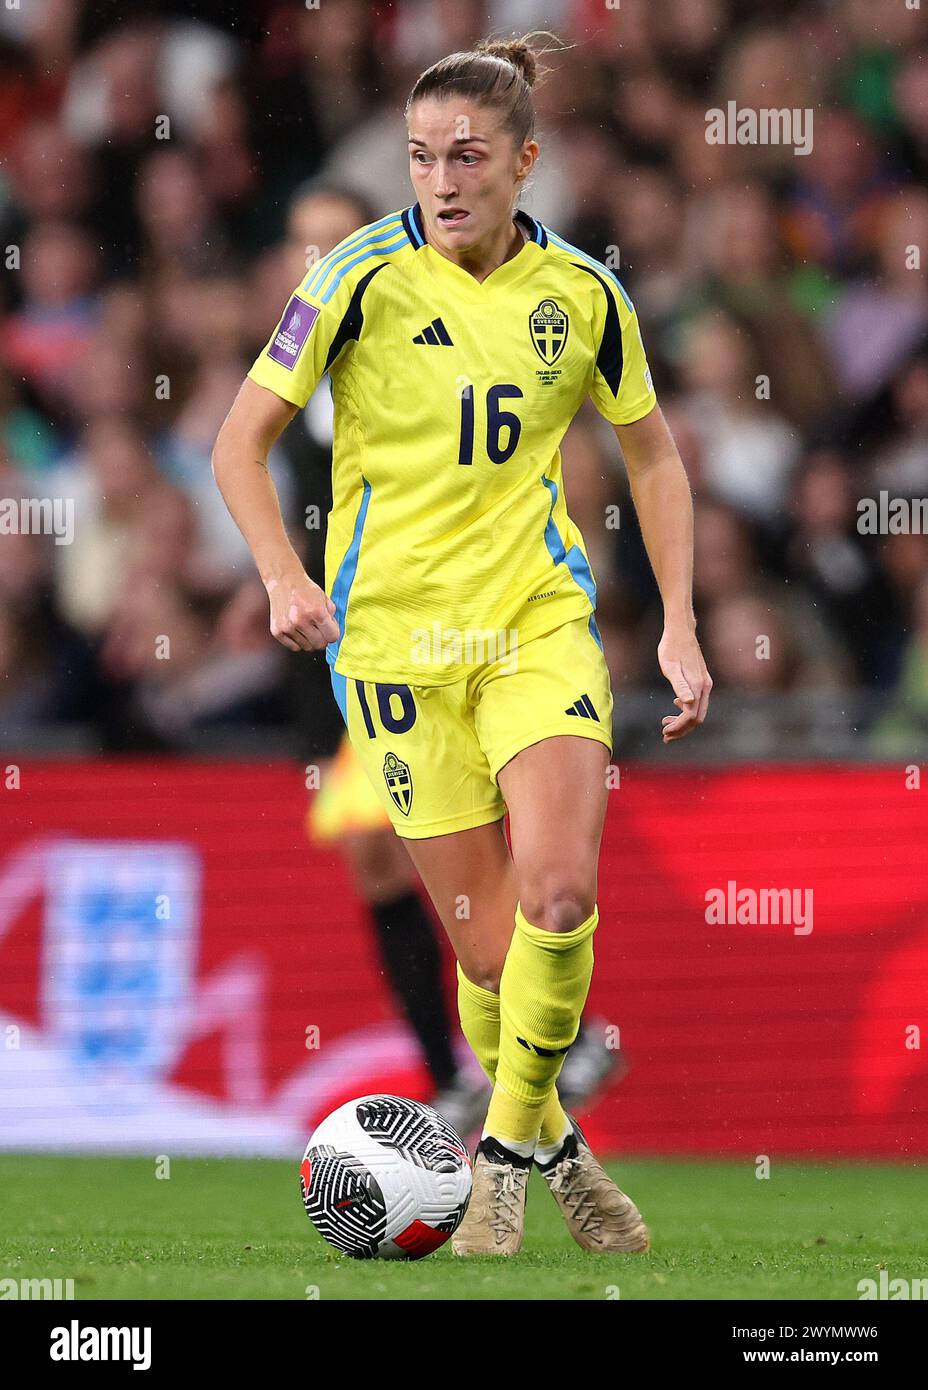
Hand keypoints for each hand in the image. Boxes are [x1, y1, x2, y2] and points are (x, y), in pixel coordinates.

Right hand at [266, 570, 339, 651]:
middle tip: (319, 630)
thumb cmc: (305, 590)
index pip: (332, 637)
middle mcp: (301, 620)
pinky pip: (294, 647)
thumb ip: (332, 618)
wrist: (284, 581)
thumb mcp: (325, 600)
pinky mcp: (277, 631)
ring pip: (307, 647)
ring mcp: (288, 627)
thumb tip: (332, 635)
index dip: (333, 634)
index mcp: (316, 611)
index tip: (330, 630)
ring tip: (307, 627)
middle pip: (320, 645)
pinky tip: (297, 630)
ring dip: (310, 640)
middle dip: (322, 639)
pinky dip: (298, 642)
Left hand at [657, 624, 711, 741]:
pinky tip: (675, 705)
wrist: (680, 630)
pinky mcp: (702, 680)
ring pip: (698, 710)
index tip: (664, 732)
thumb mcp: (670, 667)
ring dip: (683, 721)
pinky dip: (686, 710)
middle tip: (665, 735)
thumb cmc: (671, 647)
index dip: (679, 728)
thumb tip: (687, 703)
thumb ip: (679, 685)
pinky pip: (697, 701)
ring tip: (665, 724)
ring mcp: (705, 684)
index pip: (691, 717)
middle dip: (681, 729)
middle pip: (697, 718)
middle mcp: (705, 687)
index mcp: (697, 686)